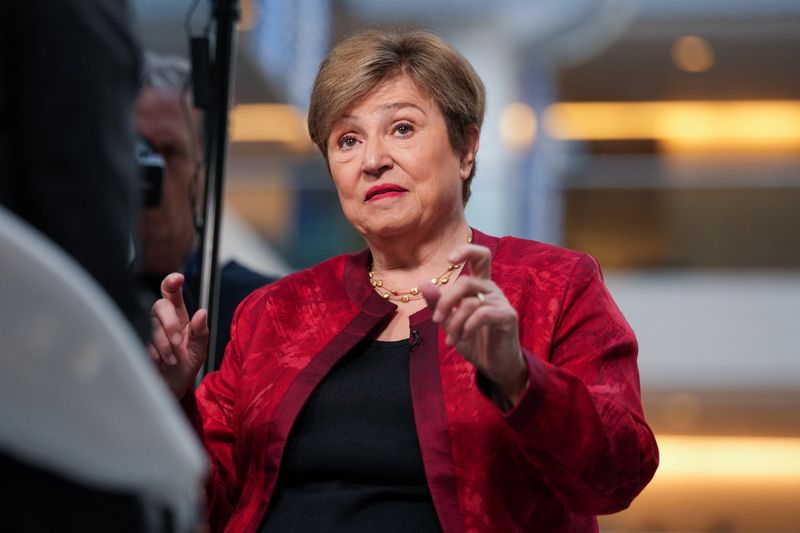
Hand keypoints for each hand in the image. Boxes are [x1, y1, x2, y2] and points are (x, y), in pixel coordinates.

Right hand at [148, 273, 208, 397]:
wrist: (169, 390)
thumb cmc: (184, 367)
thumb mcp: (198, 351)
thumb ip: (201, 332)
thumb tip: (201, 313)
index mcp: (178, 316)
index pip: (171, 293)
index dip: (172, 282)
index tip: (178, 278)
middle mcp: (160, 319)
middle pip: (159, 306)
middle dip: (171, 325)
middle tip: (178, 344)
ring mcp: (145, 330)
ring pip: (150, 326)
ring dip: (164, 345)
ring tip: (172, 360)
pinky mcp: (134, 342)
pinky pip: (139, 340)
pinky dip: (153, 354)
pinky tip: (159, 363)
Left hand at [422, 244, 527, 406]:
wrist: (495, 366)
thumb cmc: (475, 341)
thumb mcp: (451, 322)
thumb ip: (438, 304)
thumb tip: (423, 283)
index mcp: (480, 287)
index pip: (480, 257)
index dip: (467, 251)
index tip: (450, 259)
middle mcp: (492, 290)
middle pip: (466, 282)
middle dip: (446, 301)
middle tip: (437, 320)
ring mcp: (502, 302)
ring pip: (470, 301)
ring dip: (455, 322)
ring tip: (451, 339)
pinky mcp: (508, 317)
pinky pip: (482, 314)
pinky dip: (468, 326)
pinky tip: (464, 337)